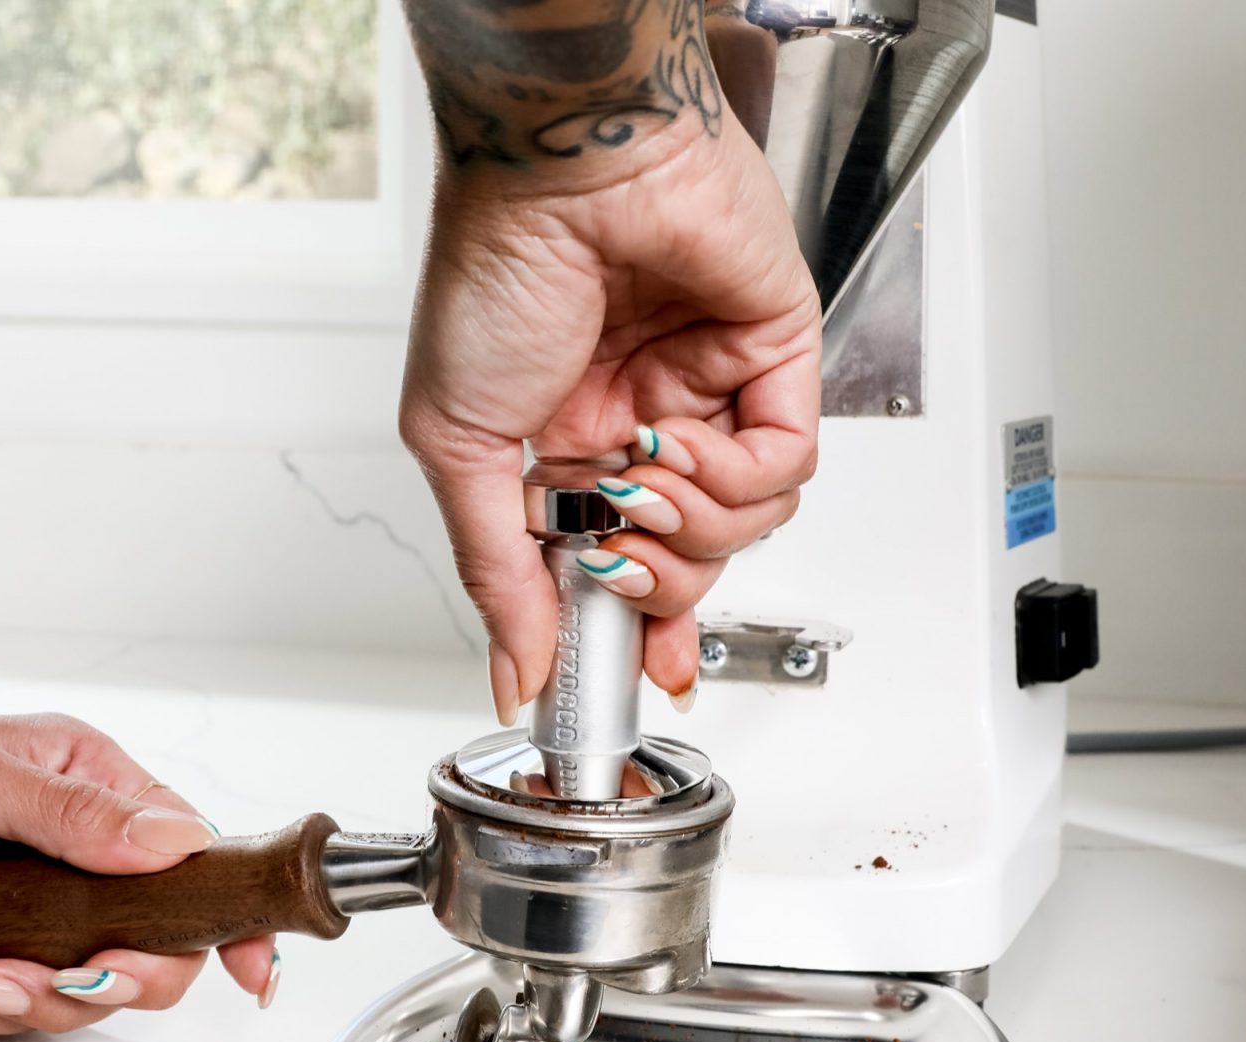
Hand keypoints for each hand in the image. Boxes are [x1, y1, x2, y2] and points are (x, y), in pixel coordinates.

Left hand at [0, 715, 276, 1035]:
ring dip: (29, 993)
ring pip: (93, 988)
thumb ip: (73, 812)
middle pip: (158, 938)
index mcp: (89, 781)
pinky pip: (27, 1010)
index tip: (252, 967)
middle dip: (114, 974)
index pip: (194, 848)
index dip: (229, 910)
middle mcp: (79, 848)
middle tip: (66, 977)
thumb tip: (178, 838)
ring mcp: (41, 909)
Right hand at [397, 80, 820, 720]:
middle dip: (660, 582)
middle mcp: (645, 423)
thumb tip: (514, 669)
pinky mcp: (774, 355)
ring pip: (746, 524)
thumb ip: (496, 572)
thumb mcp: (458, 446)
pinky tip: (684, 436)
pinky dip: (736, 472)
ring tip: (642, 470)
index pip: (625, 565)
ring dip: (693, 518)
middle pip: (691, 562)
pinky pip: (787, 465)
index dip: (638, 626)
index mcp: (570, 446)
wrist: (559, 165)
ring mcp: (712, 391)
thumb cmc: (493, 269)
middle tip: (621, 554)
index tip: (635, 671)